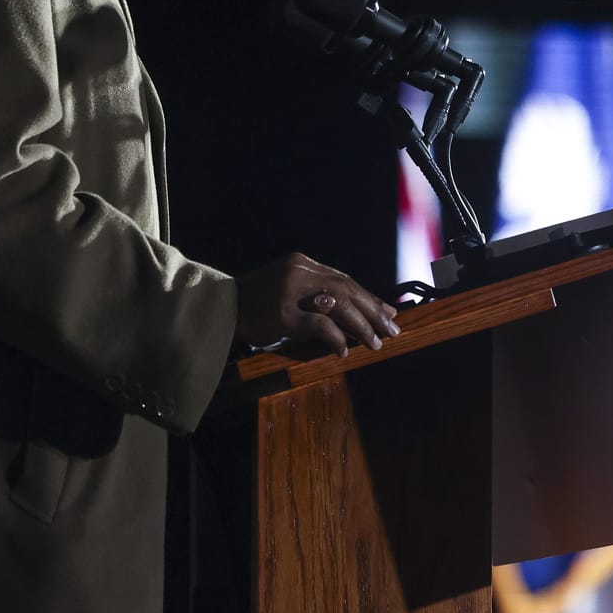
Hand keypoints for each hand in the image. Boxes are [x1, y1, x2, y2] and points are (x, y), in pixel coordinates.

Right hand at [235, 253, 398, 357]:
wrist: (219, 308)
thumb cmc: (254, 303)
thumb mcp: (285, 288)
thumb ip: (313, 293)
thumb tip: (348, 312)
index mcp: (302, 263)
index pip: (343, 279)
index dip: (368, 296)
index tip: (388, 311)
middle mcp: (299, 272)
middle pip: (347, 289)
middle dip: (373, 310)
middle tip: (392, 328)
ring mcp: (291, 292)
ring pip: (340, 304)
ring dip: (361, 325)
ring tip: (375, 342)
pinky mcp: (283, 314)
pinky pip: (319, 325)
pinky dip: (336, 337)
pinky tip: (344, 349)